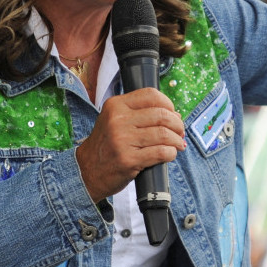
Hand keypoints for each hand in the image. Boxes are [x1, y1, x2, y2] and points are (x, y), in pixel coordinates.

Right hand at [75, 88, 185, 202]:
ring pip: (164, 134)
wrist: (87, 171)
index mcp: (116, 106)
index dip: (168, 104)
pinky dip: (171, 153)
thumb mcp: (114, 120)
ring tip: (178, 144)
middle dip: (177, 124)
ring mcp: (122, 140)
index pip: (151, 95)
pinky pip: (161, 152)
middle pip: (162, 115)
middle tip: (180, 132)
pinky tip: (170, 154)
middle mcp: (118, 120)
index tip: (173, 114)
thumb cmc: (107, 146)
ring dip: (177, 140)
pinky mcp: (128, 159)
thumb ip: (139, 114)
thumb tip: (175, 114)